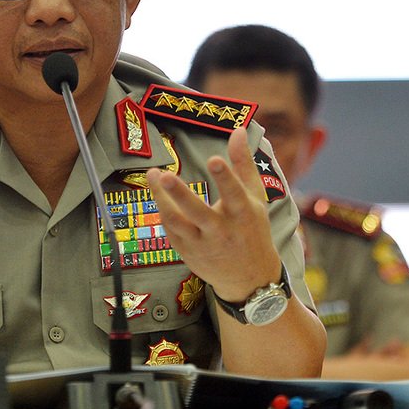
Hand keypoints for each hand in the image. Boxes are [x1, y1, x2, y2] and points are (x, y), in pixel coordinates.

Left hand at [146, 127, 280, 300]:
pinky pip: (170, 230)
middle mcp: (222, 231)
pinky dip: (162, 211)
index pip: (234, 194)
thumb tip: (237, 129)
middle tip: (164, 175)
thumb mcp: (255, 197)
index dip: (225, 177)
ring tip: (152, 175)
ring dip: (161, 199)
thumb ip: (243, 163)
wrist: (250, 278)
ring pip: (176, 222)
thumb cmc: (252, 229)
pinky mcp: (187, 252)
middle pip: (198, 212)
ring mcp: (202, 244)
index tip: (213, 159)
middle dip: (180, 194)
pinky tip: (157, 193)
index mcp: (243, 214)